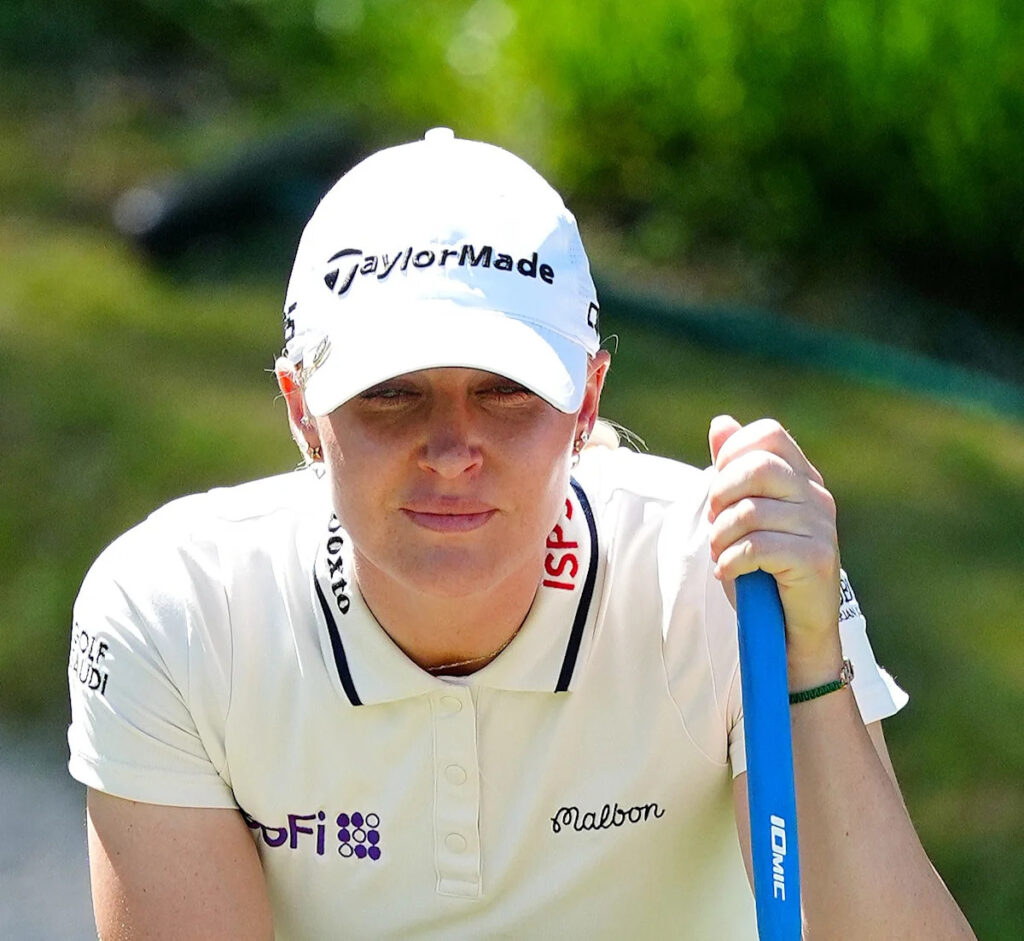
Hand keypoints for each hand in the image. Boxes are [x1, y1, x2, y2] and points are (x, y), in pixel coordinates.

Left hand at [707, 415, 842, 685]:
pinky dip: (732, 562)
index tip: (720, 491)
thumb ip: (733, 470)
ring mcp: (820, 528)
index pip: (769, 435)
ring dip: (721, 537)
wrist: (792, 632)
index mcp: (801, 479)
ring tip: (723, 555)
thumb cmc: (764, 573)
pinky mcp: (815, 560)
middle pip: (757, 466)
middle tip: (717, 524)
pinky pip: (757, 547)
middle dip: (721, 495)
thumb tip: (721, 423)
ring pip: (749, 511)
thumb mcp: (742, 516)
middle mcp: (816, 497)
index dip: (732, 454)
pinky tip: (731, 573)